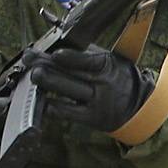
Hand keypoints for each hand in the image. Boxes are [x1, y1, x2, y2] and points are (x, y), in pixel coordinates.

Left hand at [27, 46, 151, 133]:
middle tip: (29, 58)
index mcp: (107, 66)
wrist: (138, 106)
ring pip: (67, 91)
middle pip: (72, 73)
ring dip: (47, 83)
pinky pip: (67, 112)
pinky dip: (52, 106)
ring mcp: (97, 103)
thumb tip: (52, 48)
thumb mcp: (108, 60)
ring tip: (33, 75)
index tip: (54, 53)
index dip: (70, 57)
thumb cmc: (116, 78)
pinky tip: (40, 99)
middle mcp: (103, 85)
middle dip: (47, 65)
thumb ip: (83, 54)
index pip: (87, 61)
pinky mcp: (91, 119)